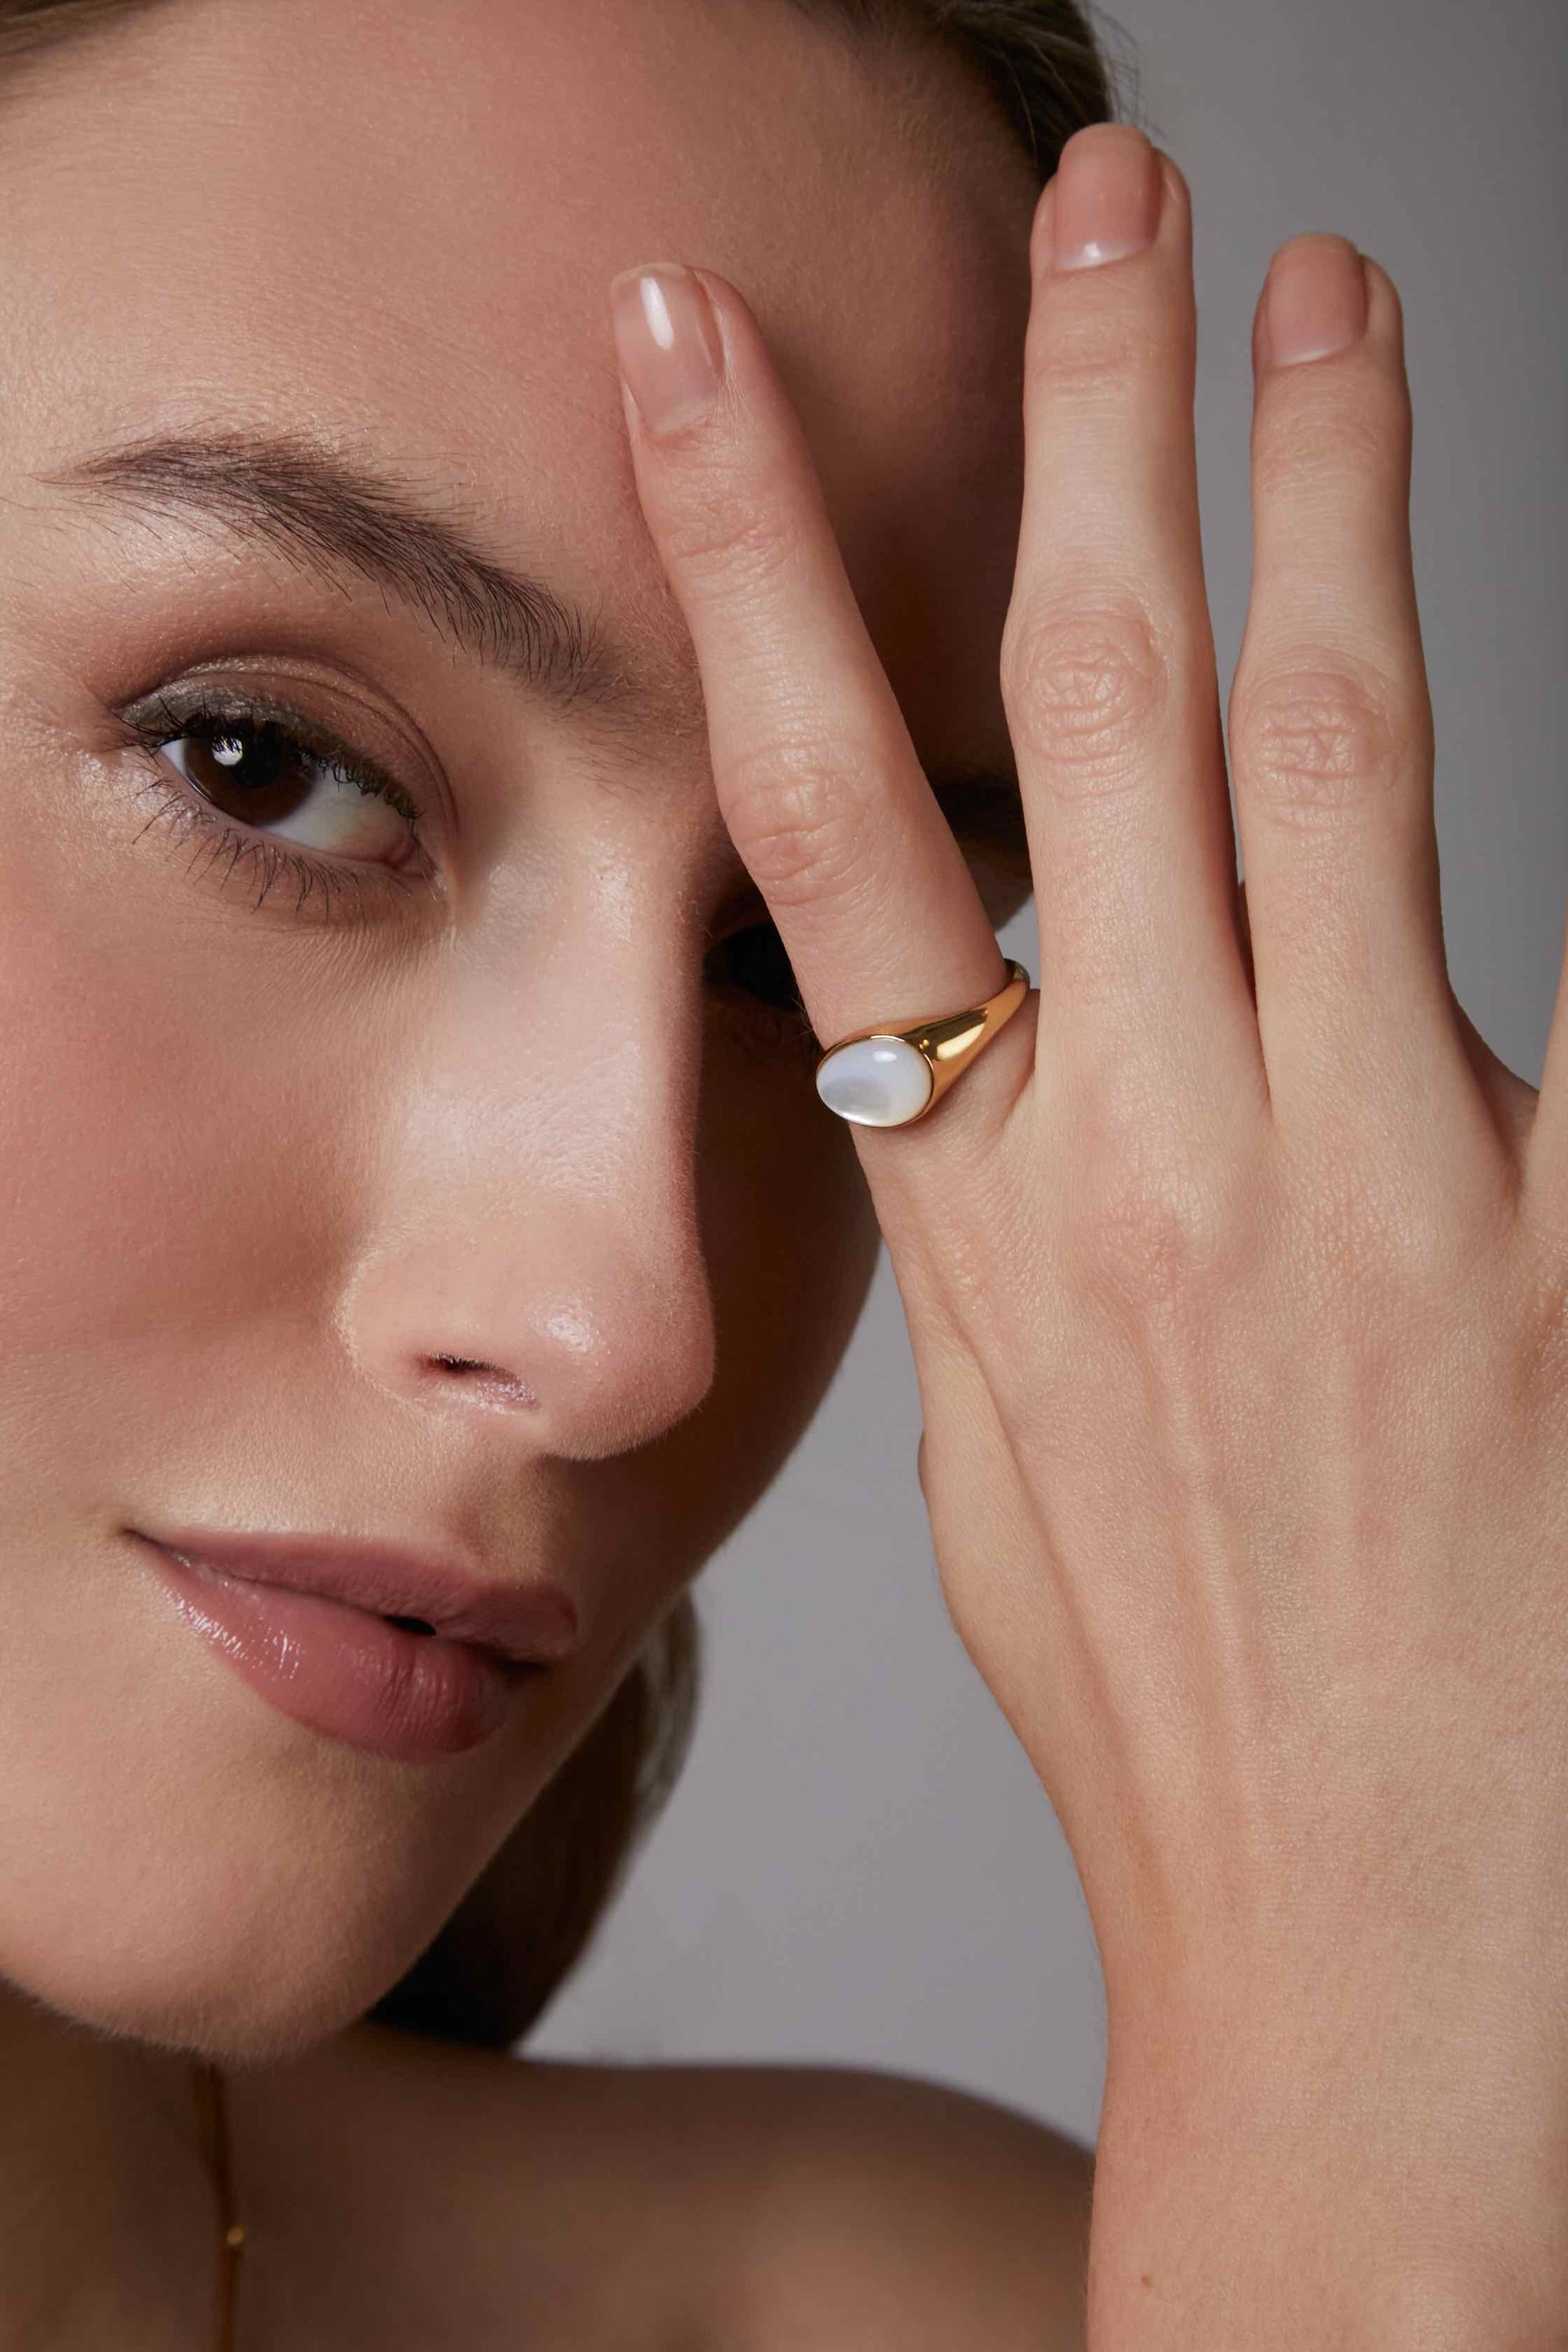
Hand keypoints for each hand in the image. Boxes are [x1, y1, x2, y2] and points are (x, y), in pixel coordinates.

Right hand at [609, 124, 1567, 2341]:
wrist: (1377, 1943)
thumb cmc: (1179, 1701)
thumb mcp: (1023, 1443)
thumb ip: (1044, 1213)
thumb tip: (1093, 1049)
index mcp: (985, 1219)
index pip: (827, 817)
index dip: (751, 562)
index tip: (706, 364)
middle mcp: (1158, 1163)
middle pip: (1098, 707)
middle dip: (1091, 421)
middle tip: (1111, 194)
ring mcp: (1377, 1184)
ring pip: (1331, 755)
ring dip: (1323, 508)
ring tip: (1324, 304)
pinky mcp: (1561, 1232)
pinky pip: (1542, 998)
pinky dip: (1511, 906)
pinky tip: (1491, 887)